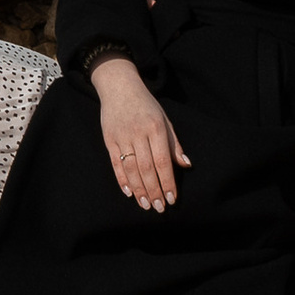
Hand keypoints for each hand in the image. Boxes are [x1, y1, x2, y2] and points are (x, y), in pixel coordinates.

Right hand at [93, 56, 190, 211]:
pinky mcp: (109, 138)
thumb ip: (174, 143)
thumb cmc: (146, 105)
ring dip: (139, 189)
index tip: (172, 199)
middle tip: (159, 208)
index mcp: (155, 128)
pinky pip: (115, 163)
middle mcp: (138, 133)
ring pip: (131, 168)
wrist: (119, 86)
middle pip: (146, 168)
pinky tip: (129, 192)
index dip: (167, 182)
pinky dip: (122, 179)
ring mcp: (122, 136)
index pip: (163, 161)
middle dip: (154, 191)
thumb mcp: (164, 119)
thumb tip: (186, 165)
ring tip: (145, 205)